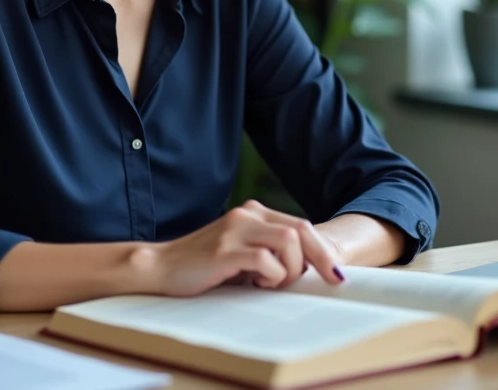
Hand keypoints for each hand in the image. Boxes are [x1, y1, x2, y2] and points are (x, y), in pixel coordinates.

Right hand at [146, 200, 344, 296]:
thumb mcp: (241, 253)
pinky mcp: (225, 250)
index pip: (300, 226)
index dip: (322, 251)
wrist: (161, 268)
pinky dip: (270, 276)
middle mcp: (247, 215)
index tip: (335, 274)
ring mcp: (235, 230)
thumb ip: (269, 252)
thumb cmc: (204, 267)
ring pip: (288, 242)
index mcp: (254, 213)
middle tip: (328, 280)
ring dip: (289, 269)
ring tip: (271, 283)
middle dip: (320, 258)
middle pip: (301, 230)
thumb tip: (309, 269)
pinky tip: (255, 284)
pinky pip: (265, 260)